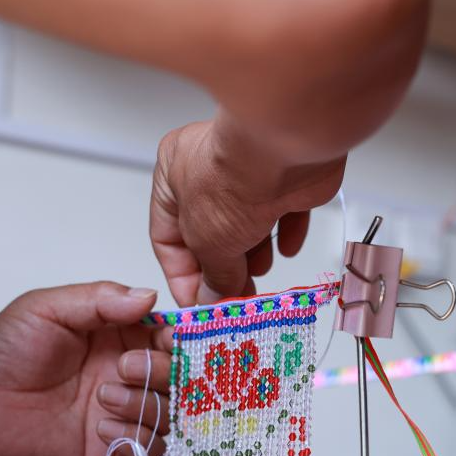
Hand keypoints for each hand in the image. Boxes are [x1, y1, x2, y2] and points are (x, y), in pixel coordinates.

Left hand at [0, 282, 171, 455]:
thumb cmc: (1, 355)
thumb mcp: (46, 309)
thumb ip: (100, 299)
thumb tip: (149, 296)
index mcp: (119, 338)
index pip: (170, 337)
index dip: (177, 339)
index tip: (167, 340)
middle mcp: (127, 375)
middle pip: (179, 375)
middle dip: (161, 371)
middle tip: (121, 369)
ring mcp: (124, 413)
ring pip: (170, 412)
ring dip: (143, 405)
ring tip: (101, 401)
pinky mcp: (116, 449)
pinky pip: (153, 449)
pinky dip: (133, 438)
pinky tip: (100, 429)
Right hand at [150, 116, 344, 305]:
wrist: (286, 151)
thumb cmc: (232, 181)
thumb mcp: (209, 242)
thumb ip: (213, 275)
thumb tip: (214, 298)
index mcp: (171, 176)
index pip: (168, 237)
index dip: (182, 275)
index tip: (197, 304)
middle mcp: (208, 171)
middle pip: (210, 233)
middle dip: (224, 268)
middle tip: (234, 297)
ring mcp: (250, 173)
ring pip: (248, 225)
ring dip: (254, 254)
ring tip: (258, 276)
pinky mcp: (287, 179)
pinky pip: (285, 213)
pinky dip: (285, 233)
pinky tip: (287, 248)